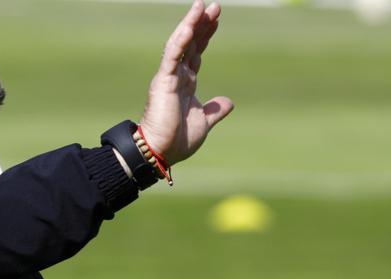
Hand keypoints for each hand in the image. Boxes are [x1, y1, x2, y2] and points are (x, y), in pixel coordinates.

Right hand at [138, 0, 233, 166]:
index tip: (215, 19)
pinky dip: (180, 41)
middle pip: (191, 43)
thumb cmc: (178, 139)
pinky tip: (189, 26)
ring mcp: (169, 77)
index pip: (197, 52)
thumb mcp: (204, 122)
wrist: (162, 152)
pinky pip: (172, 57)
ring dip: (191, 24)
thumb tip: (229, 102)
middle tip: (214, 5)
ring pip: (180, 44)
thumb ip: (215, 110)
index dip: (206, 35)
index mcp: (185, 83)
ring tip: (202, 6)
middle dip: (202, 23)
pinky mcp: (163, 82)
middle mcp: (177, 76)